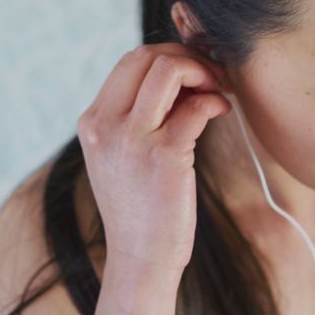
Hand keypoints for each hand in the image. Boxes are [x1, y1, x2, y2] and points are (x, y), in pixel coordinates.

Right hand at [75, 43, 230, 272]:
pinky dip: (214, 100)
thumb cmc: (140, 207)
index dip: (166, 57)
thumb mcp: (122, 155)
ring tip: (216, 89)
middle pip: (145, 56)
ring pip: (167, 69)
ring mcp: (131, 139)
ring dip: (201, 71)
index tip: (191, 75)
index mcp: (92, 122)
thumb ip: (136, 115)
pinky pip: (196, 106)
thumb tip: (178, 73)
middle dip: (184, 57)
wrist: (141, 258)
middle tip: (209, 77)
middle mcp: (104, 125)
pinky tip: (222, 111)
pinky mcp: (163, 155)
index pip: (129, 61)